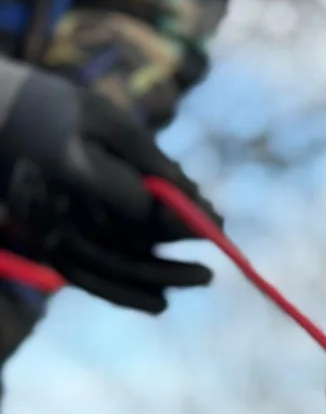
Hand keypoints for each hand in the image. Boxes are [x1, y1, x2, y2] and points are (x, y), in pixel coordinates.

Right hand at [0, 67, 218, 310]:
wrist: (0, 121)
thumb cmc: (59, 110)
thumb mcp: (107, 119)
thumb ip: (150, 158)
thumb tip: (192, 198)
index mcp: (75, 171)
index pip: (140, 208)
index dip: (181, 220)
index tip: (216, 224)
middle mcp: (60, 209)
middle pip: (128, 249)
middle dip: (177, 259)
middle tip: (215, 264)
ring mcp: (51, 232)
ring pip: (112, 270)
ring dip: (160, 279)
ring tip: (202, 277)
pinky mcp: (51, 246)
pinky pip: (90, 280)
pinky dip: (126, 293)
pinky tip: (161, 303)